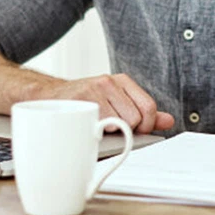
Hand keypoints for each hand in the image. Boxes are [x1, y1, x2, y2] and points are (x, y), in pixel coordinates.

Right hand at [47, 73, 174, 134]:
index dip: (145, 126)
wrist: (46, 99)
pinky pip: (100, 126)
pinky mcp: (80, 101)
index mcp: (122, 81)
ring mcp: (94, 90)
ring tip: (95, 127)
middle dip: (125, 131)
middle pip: (135, 119)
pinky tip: (86, 128)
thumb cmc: (84, 105)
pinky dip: (95, 133)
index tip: (135, 132)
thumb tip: (169, 121)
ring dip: (108, 133)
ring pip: (119, 124)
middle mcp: (110, 82)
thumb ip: (143, 113)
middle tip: (109, 130)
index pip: (148, 107)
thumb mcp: (116, 103)